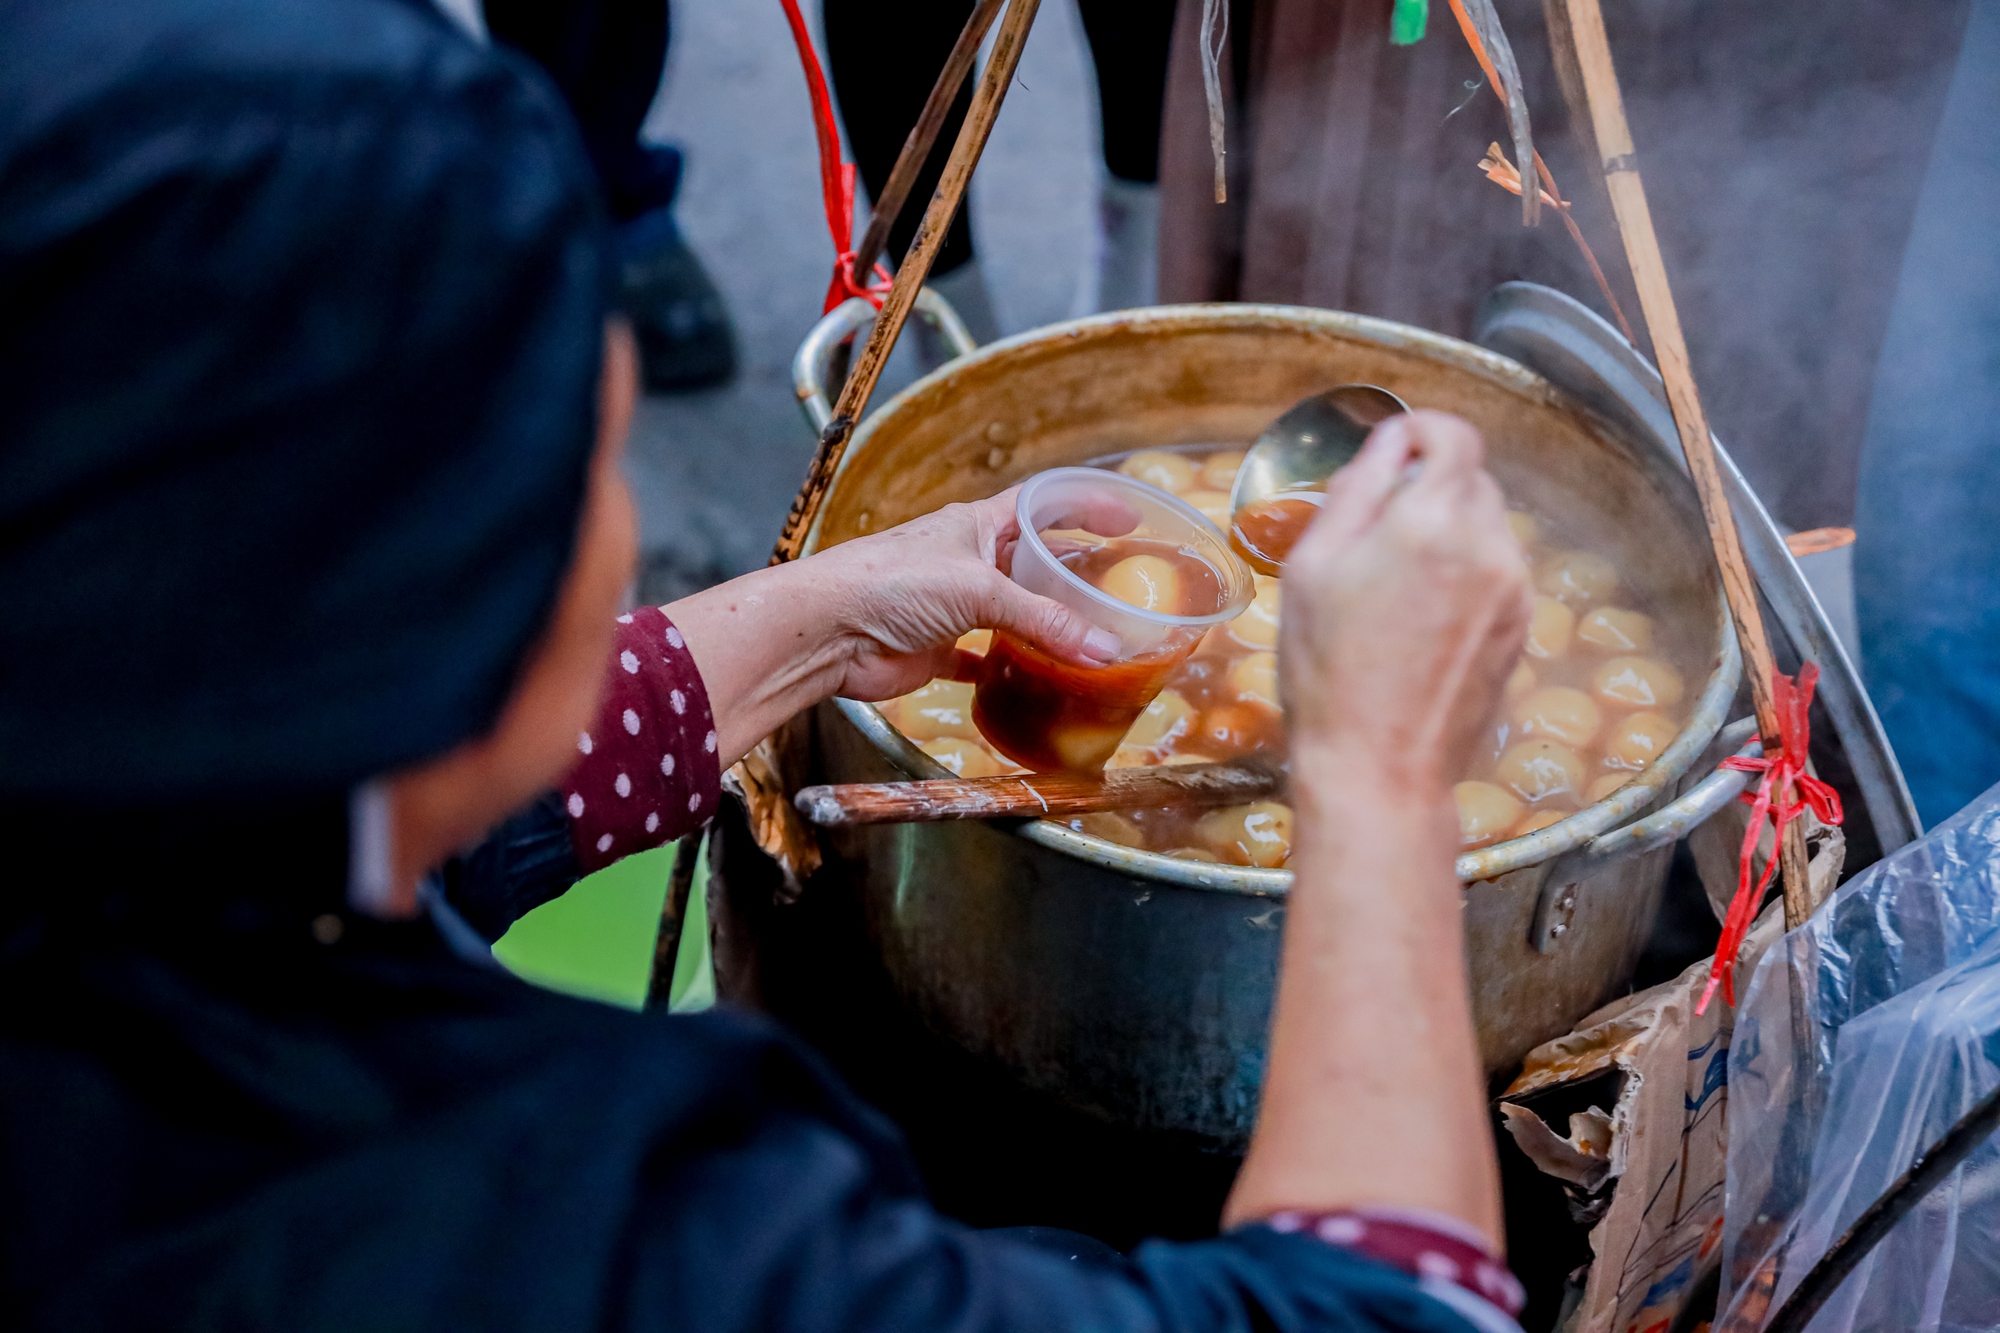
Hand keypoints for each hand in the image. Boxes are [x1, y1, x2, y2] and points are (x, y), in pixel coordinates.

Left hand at [810, 487, 1125, 700]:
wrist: (828, 631)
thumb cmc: (890, 583)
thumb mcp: (979, 590)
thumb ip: (1044, 620)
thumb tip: (1104, 650)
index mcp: (979, 526)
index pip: (1044, 505)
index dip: (1087, 507)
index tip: (1129, 519)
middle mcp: (968, 561)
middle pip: (1034, 564)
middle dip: (1075, 575)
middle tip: (1121, 590)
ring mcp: (952, 607)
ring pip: (1012, 614)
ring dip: (1046, 627)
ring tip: (1093, 639)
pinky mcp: (936, 649)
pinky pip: (981, 658)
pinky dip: (1008, 668)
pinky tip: (1034, 678)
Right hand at [1278, 411, 1529, 797]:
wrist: (1380, 767)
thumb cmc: (1327, 666)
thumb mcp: (1312, 566)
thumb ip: (1357, 488)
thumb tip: (1389, 441)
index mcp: (1432, 519)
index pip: (1453, 434)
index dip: (1419, 432)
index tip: (1390, 454)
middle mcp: (1488, 543)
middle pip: (1470, 479)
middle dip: (1428, 487)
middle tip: (1375, 534)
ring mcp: (1515, 588)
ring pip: (1486, 527)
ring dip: (1448, 534)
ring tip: (1397, 588)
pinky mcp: (1523, 626)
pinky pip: (1497, 572)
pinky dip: (1465, 575)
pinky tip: (1423, 622)